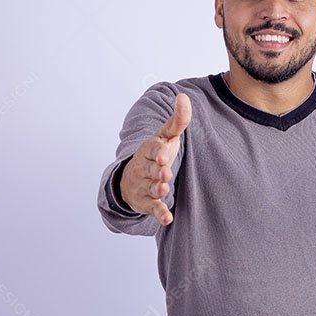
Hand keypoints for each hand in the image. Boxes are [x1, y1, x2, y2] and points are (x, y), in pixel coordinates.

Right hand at [119, 92, 190, 224]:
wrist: (132, 180)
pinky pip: (153, 208)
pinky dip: (160, 213)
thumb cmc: (156, 153)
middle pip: (150, 169)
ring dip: (157, 189)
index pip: (152, 148)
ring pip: (150, 187)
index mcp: (149, 149)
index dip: (157, 151)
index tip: (164, 154)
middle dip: (156, 170)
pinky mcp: (147, 202)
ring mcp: (144, 185)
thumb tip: (183, 96)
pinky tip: (167, 218)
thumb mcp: (165, 136)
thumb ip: (177, 120)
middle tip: (165, 172)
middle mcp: (144, 167)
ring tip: (164, 189)